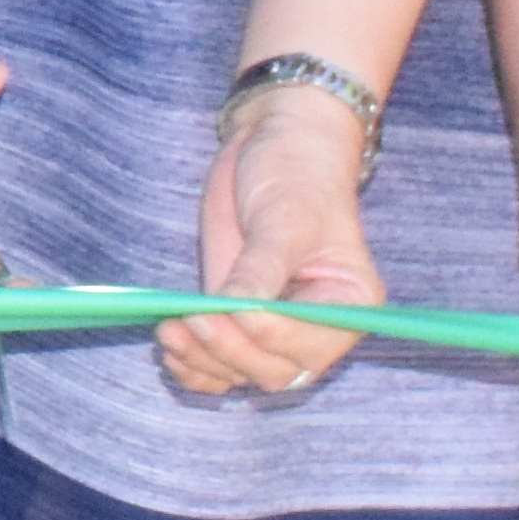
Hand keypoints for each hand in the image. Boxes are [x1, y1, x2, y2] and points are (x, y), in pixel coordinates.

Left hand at [166, 95, 384, 394]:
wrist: (273, 147)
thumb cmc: (297, 175)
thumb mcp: (284, 219)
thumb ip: (260, 269)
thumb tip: (235, 312)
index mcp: (349, 305)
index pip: (311, 344)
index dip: (271, 336)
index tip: (236, 311)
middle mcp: (315, 329)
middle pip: (273, 370)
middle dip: (230, 351)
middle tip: (192, 319)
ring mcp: (272, 329)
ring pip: (239, 372)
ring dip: (202, 360)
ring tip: (169, 332)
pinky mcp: (235, 323)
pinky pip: (216, 366)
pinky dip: (193, 366)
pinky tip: (170, 349)